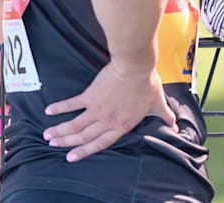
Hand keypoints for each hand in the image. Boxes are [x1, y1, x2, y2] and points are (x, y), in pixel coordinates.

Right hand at [43, 62, 175, 161]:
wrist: (135, 67)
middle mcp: (107, 121)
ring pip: (74, 124)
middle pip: (83, 136)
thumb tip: (176, 126)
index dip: (86, 152)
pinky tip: (49, 111)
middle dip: (67, 143)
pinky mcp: (90, 95)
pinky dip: (60, 108)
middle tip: (54, 145)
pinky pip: (72, 104)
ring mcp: (97, 109)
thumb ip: (165, 116)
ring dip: (60, 131)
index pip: (101, 143)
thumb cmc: (147, 83)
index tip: (72, 157)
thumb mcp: (158, 103)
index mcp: (122, 125)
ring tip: (48, 135)